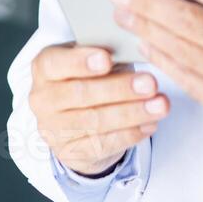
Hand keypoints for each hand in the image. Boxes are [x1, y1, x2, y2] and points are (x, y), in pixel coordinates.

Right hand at [28, 43, 169, 176]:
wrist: (74, 119)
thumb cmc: (87, 77)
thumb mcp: (89, 59)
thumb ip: (104, 54)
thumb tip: (134, 49)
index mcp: (44, 67)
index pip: (56, 63)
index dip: (81, 62)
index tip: (107, 59)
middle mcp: (43, 99)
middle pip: (81, 94)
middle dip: (119, 89)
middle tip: (149, 83)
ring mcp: (53, 128)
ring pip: (95, 121)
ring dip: (132, 113)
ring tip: (159, 105)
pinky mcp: (70, 152)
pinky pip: (103, 144)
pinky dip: (130, 133)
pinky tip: (149, 123)